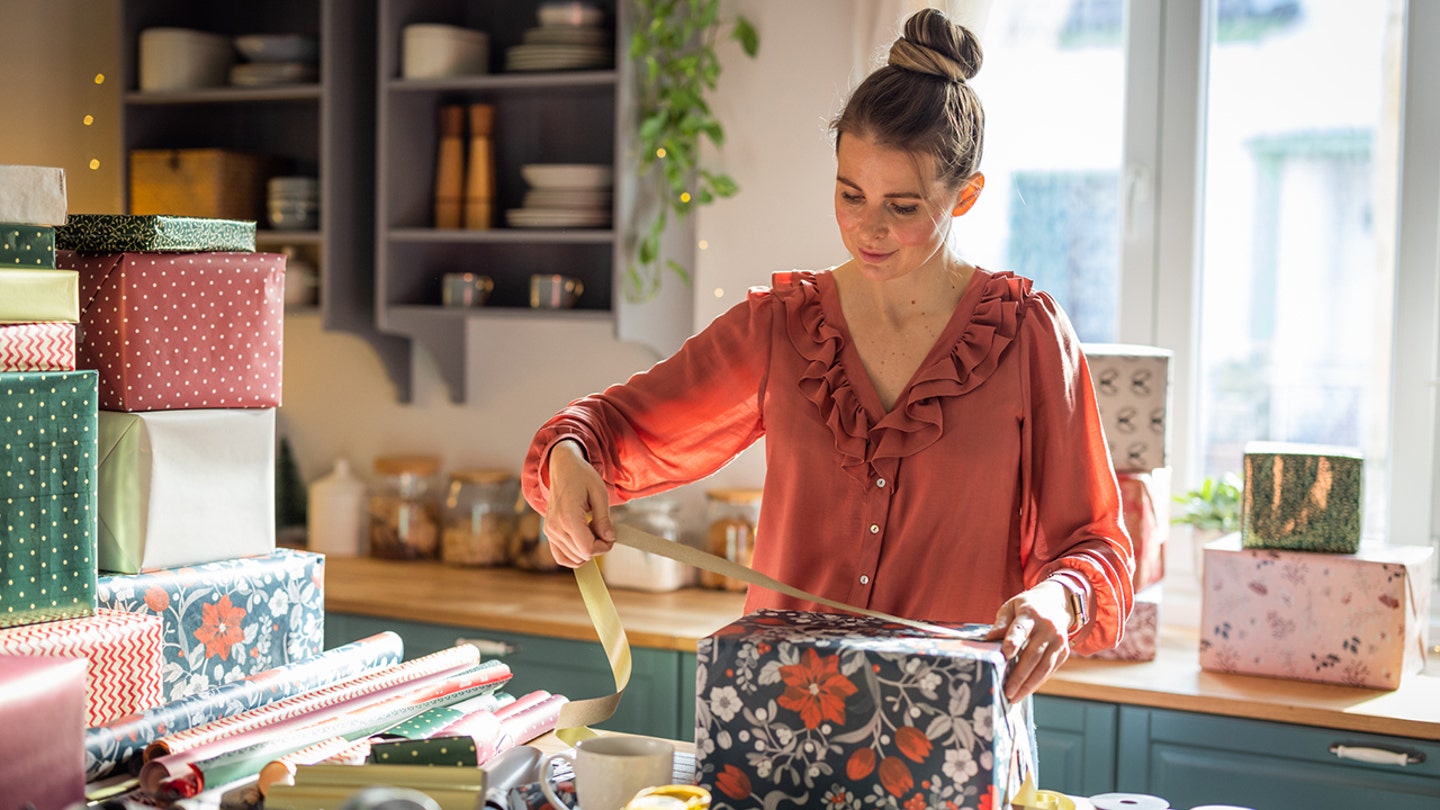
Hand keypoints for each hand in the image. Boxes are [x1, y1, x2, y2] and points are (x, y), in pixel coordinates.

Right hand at [542, 440, 615, 567]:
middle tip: (603, 529)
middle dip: (597, 547)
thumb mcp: (600, 493)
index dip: (604, 547)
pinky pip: (561, 556)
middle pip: (581, 555)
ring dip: (586, 550)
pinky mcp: (548, 532)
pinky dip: (574, 555)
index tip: (610, 536)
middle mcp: (555, 527)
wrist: (563, 468)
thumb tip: (609, 538)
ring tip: (592, 530)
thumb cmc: (582, 477)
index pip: (587, 549)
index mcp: (568, 517)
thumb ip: (604, 519)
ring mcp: (550, 531)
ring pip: (572, 558)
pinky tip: (584, 540)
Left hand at [983, 579, 1072, 701]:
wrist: (1057, 603)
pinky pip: (1049, 670)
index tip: (1005, 654)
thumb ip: (1001, 623)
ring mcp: (1058, 641)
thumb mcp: (1011, 607)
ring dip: (1029, 685)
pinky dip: (1037, 682)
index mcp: (1030, 614)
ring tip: (1014, 697)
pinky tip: (1025, 691)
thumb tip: (989, 639)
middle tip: (1006, 691)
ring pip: (1044, 667)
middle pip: (1033, 654)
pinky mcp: (1064, 652)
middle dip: (1019, 675)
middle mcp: (1047, 628)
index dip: (1013, 641)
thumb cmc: (1027, 608)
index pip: (1021, 629)